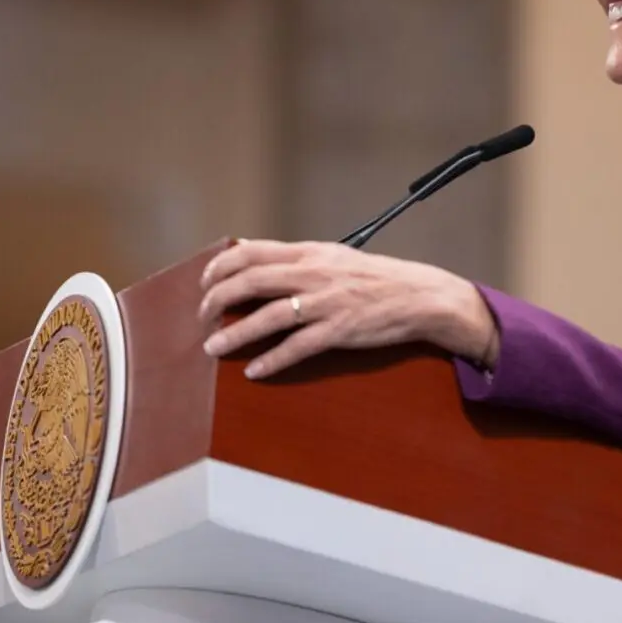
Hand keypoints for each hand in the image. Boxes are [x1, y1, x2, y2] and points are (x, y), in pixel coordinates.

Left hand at [199, 240, 499, 378]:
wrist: (419, 296)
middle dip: (217, 300)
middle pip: (250, 281)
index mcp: (309, 253)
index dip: (220, 266)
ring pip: (267, 316)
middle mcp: (313, 274)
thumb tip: (261, 265)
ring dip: (234, 334)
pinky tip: (255, 371)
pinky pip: (297, 347)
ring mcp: (326, 303)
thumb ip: (300, 262)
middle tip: (202, 318)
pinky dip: (272, 360)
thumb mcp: (336, 258)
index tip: (204, 282)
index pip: (251, 251)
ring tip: (213, 347)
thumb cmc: (376, 279)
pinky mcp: (339, 330)